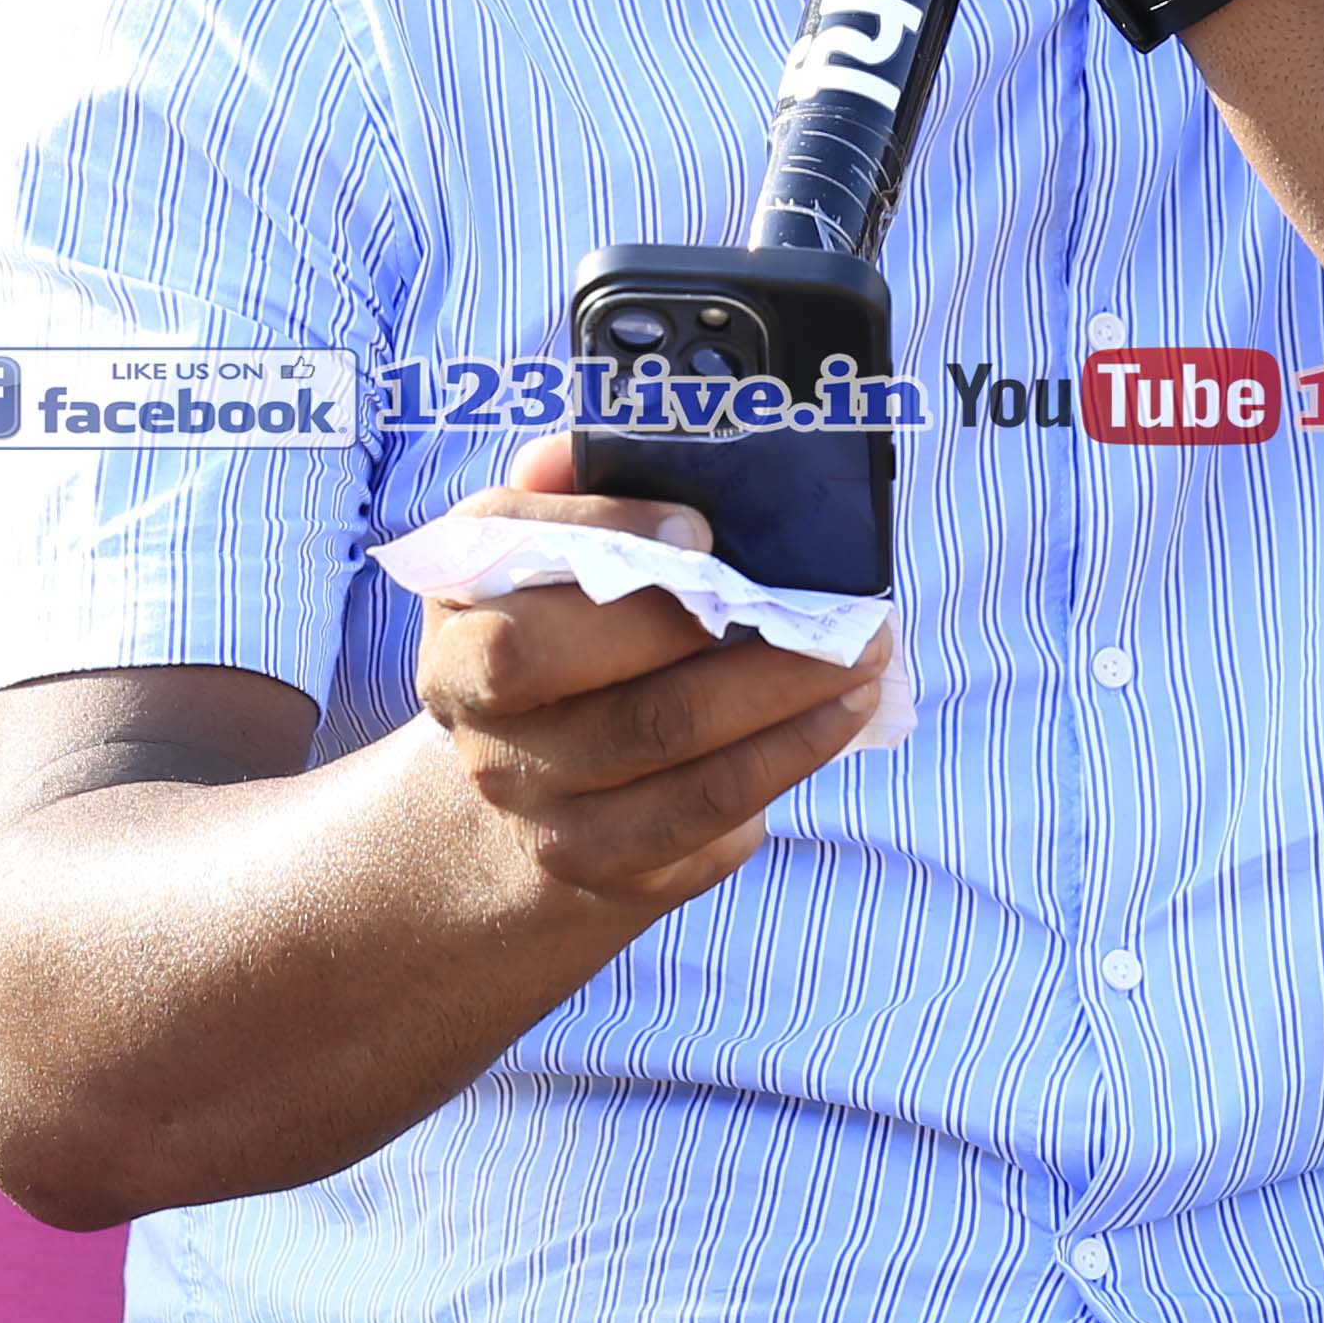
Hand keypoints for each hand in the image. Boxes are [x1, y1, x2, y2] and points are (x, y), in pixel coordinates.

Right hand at [409, 437, 885, 911]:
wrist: (510, 787)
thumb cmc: (541, 635)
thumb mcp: (516, 561)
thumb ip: (553, 498)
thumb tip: (577, 448)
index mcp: (458, 651)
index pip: (526, 638)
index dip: (615, 585)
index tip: (704, 534)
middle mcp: (493, 749)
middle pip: (638, 718)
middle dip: (760, 668)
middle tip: (848, 623)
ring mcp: (552, 823)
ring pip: (694, 780)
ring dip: (797, 721)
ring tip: (866, 669)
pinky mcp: (613, 874)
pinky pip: (713, 829)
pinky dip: (784, 769)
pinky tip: (831, 722)